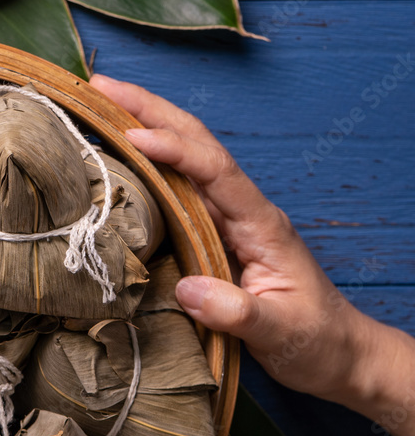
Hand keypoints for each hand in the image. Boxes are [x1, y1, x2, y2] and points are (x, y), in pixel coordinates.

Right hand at [90, 74, 414, 435]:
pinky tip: (117, 154)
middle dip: (149, 109)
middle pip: (196, 142)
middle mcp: (242, 209)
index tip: (131, 136)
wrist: (337, 351)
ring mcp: (227, 218)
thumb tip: (188, 289)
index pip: (214, 170)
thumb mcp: (281, 333)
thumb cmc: (315, 340)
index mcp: (261, 223)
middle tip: (99, 84)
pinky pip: (175, 187)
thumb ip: (238, 312)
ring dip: (144, 124)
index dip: (174, 149)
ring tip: (98, 102)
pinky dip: (145, 161)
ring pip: (184, 156)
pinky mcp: (214, 233)